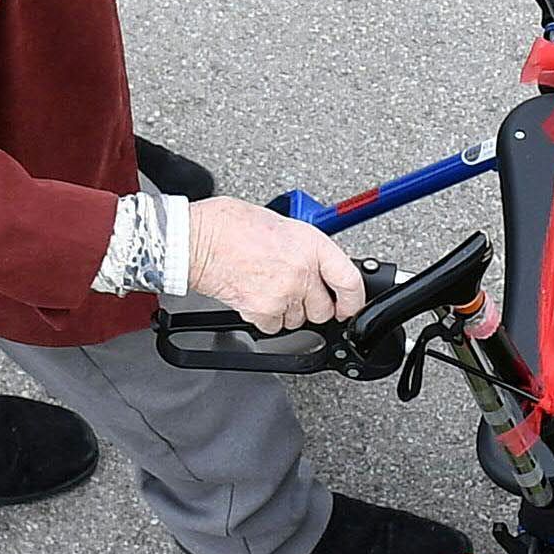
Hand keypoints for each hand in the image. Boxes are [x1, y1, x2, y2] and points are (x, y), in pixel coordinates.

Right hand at [186, 197, 366, 334]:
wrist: (200, 240)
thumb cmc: (232, 226)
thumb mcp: (283, 226)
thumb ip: (305, 250)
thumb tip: (318, 267)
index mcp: (311, 245)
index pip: (349, 281)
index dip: (354, 300)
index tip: (350, 306)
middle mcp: (302, 272)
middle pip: (324, 310)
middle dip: (313, 306)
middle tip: (297, 292)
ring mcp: (283, 294)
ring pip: (298, 321)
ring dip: (288, 311)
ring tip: (269, 286)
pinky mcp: (262, 312)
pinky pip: (274, 328)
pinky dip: (266, 318)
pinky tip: (255, 295)